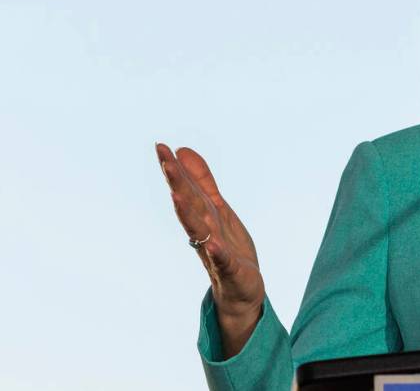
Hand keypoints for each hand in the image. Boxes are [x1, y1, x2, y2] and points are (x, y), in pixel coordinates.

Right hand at [157, 143, 265, 356]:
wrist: (241, 291)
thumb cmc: (227, 248)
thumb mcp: (218, 209)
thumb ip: (202, 182)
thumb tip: (183, 151)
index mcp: (202, 217)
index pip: (186, 190)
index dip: (175, 169)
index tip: (161, 146)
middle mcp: (203, 232)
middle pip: (189, 206)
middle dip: (177, 183)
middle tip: (164, 160)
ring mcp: (214, 252)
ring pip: (199, 230)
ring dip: (187, 213)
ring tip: (177, 195)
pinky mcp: (230, 270)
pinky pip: (222, 260)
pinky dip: (217, 252)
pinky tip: (212, 243)